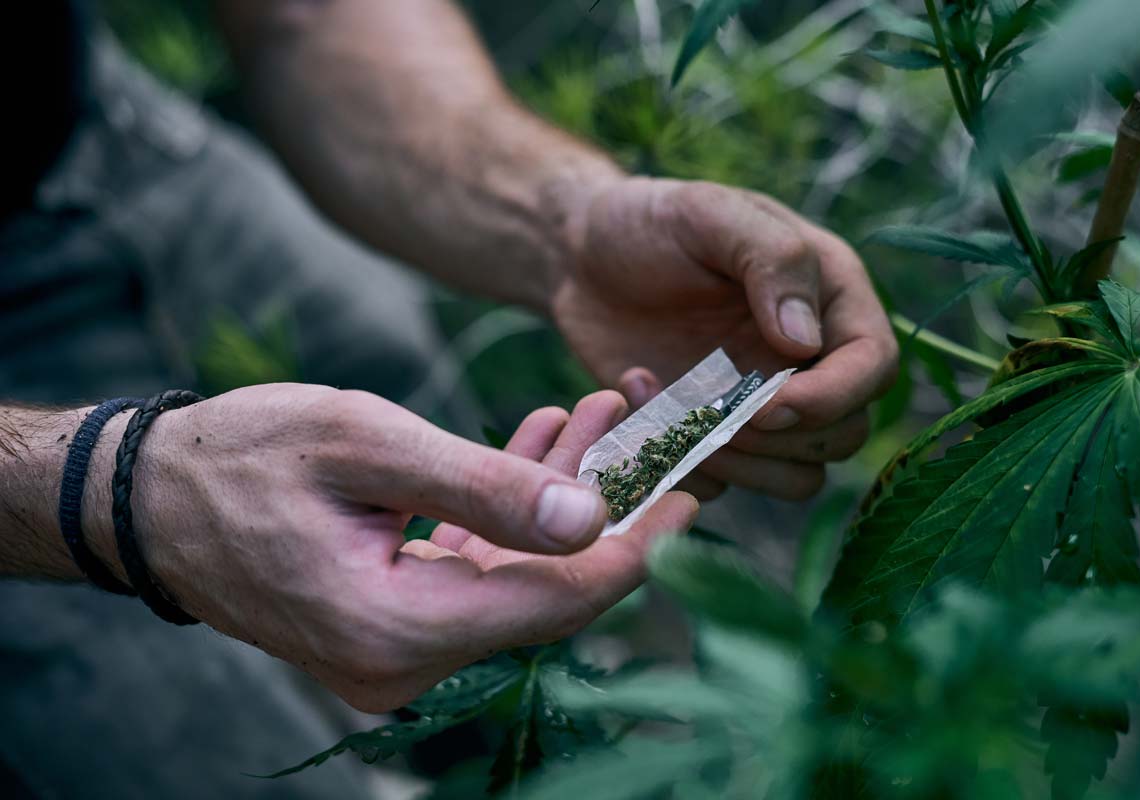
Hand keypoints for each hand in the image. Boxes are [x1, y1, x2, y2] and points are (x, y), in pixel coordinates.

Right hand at [106, 385, 696, 711]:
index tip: (694, 488)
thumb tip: (591, 523)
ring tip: (599, 410)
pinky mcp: (393, 624)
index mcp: (396, 628)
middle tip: (648, 424)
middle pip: (546, 589)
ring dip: (560, 496)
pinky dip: (512, 511)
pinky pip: (478, 568)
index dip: (637, 546)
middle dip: (604, 504)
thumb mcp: (366, 443)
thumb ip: (482, 486)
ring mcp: (397, 650)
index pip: (556, 600)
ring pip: (518, 574)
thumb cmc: (242, 457)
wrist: (149, 496)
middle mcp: (403, 661)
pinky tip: (541, 444)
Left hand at [552, 177, 897, 499]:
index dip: (833, 397)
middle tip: (709, 408)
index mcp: (828, 297)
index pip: (872, 366)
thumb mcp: (709, 213)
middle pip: (843, 434)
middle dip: (780, 437)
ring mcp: (763, 404)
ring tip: (668, 408)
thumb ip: (771, 260)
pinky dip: (683, 464)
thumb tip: (808, 342)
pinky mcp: (715, 436)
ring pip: (795, 476)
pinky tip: (638, 398)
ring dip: (737, 462)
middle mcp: (809, 359)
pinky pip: (726, 484)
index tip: (771, 403)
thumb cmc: (650, 222)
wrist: (580, 256)